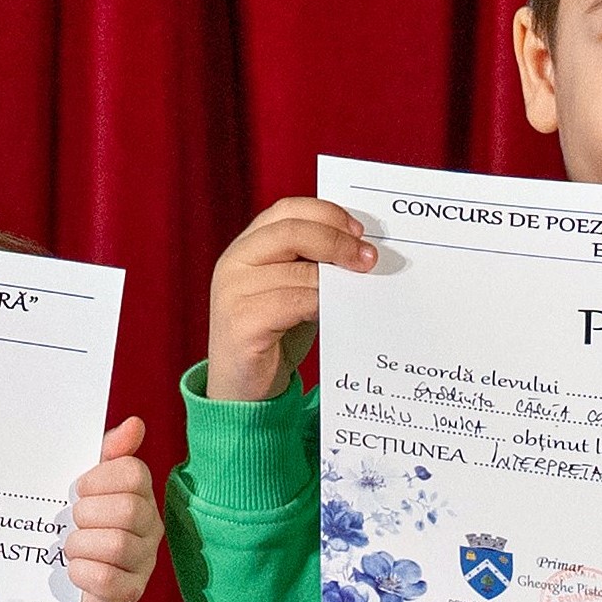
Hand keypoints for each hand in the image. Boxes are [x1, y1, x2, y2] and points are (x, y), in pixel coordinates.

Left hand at [63, 416, 162, 601]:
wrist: (70, 581)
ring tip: (70, 547)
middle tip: (73, 521)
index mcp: (142, 496)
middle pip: (128, 510)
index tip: (79, 489)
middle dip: (88, 514)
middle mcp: (151, 528)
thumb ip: (109, 453)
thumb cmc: (82, 526)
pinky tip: (74, 569)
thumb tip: (135, 424)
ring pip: (117, 545)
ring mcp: (144, 562)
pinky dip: (80, 572)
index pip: (134, 474)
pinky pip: (105, 578)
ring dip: (80, 544)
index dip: (99, 479)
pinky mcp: (129, 593)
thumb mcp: (88, 486)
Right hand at [203, 195, 372, 402]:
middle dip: (337, 242)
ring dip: (336, 281)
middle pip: (292, 232)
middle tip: (369, 260)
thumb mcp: (294, 289)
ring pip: (299, 271)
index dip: (327, 214)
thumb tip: (362, 248)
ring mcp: (233, 292)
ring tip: (357, 292)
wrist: (244, 391)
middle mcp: (234, 262)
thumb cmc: (275, 336)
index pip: (288, 210)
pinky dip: (322, 305)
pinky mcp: (241, 323)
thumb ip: (313, 263)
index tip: (360, 233)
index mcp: (246, 247)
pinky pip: (294, 303)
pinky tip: (334, 313)